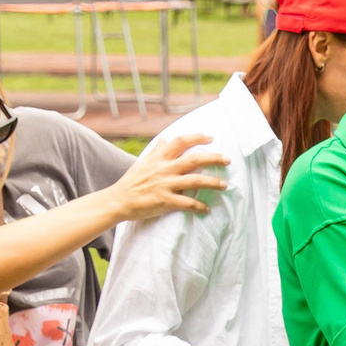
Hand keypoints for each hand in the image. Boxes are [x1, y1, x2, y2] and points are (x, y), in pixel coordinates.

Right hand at [114, 132, 228, 220]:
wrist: (118, 200)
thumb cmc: (131, 181)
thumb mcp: (143, 162)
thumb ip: (157, 151)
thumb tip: (165, 139)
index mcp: (159, 157)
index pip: (181, 141)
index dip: (197, 137)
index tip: (210, 137)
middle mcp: (164, 168)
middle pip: (195, 159)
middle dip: (214, 158)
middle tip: (228, 160)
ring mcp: (165, 184)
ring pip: (196, 180)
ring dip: (213, 182)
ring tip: (225, 185)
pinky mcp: (165, 201)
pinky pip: (188, 203)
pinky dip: (199, 206)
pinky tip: (206, 209)